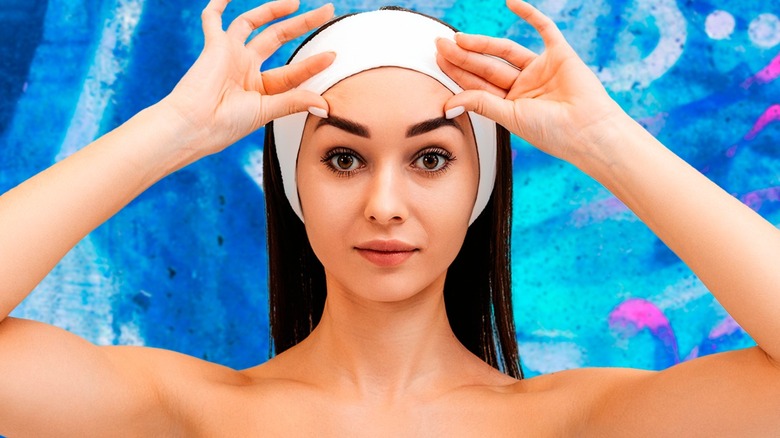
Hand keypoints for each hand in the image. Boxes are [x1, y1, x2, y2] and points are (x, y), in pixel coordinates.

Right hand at [161, 0, 334, 157]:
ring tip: (296, 2)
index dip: (313, 64)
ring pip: (253, 23)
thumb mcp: (266, 112)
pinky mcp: (213, 46)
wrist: (194, 125)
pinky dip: (218, 5)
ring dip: (273, 10)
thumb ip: (294, 103)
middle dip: (302, 24)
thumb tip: (326, 106)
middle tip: (326, 11)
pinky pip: (212, 19)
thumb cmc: (226, 124)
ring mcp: (230, 54)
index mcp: (260, 87)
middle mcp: (246, 67)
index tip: (333, 55)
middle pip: (278, 38)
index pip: (292, 70)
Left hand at [436, 0, 623, 162]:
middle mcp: (525, 86)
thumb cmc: (554, 132)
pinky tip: (510, 2)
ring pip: (506, 51)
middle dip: (463, 56)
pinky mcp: (561, 55)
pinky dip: (529, 14)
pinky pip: (544, 29)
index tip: (438, 60)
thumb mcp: (511, 117)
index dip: (458, 72)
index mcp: (512, 105)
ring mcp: (541, 70)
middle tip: (439, 44)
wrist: (589, 131)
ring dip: (482, 43)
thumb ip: (481, 104)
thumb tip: (449, 103)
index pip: (479, 85)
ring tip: (459, 38)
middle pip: (487, 67)